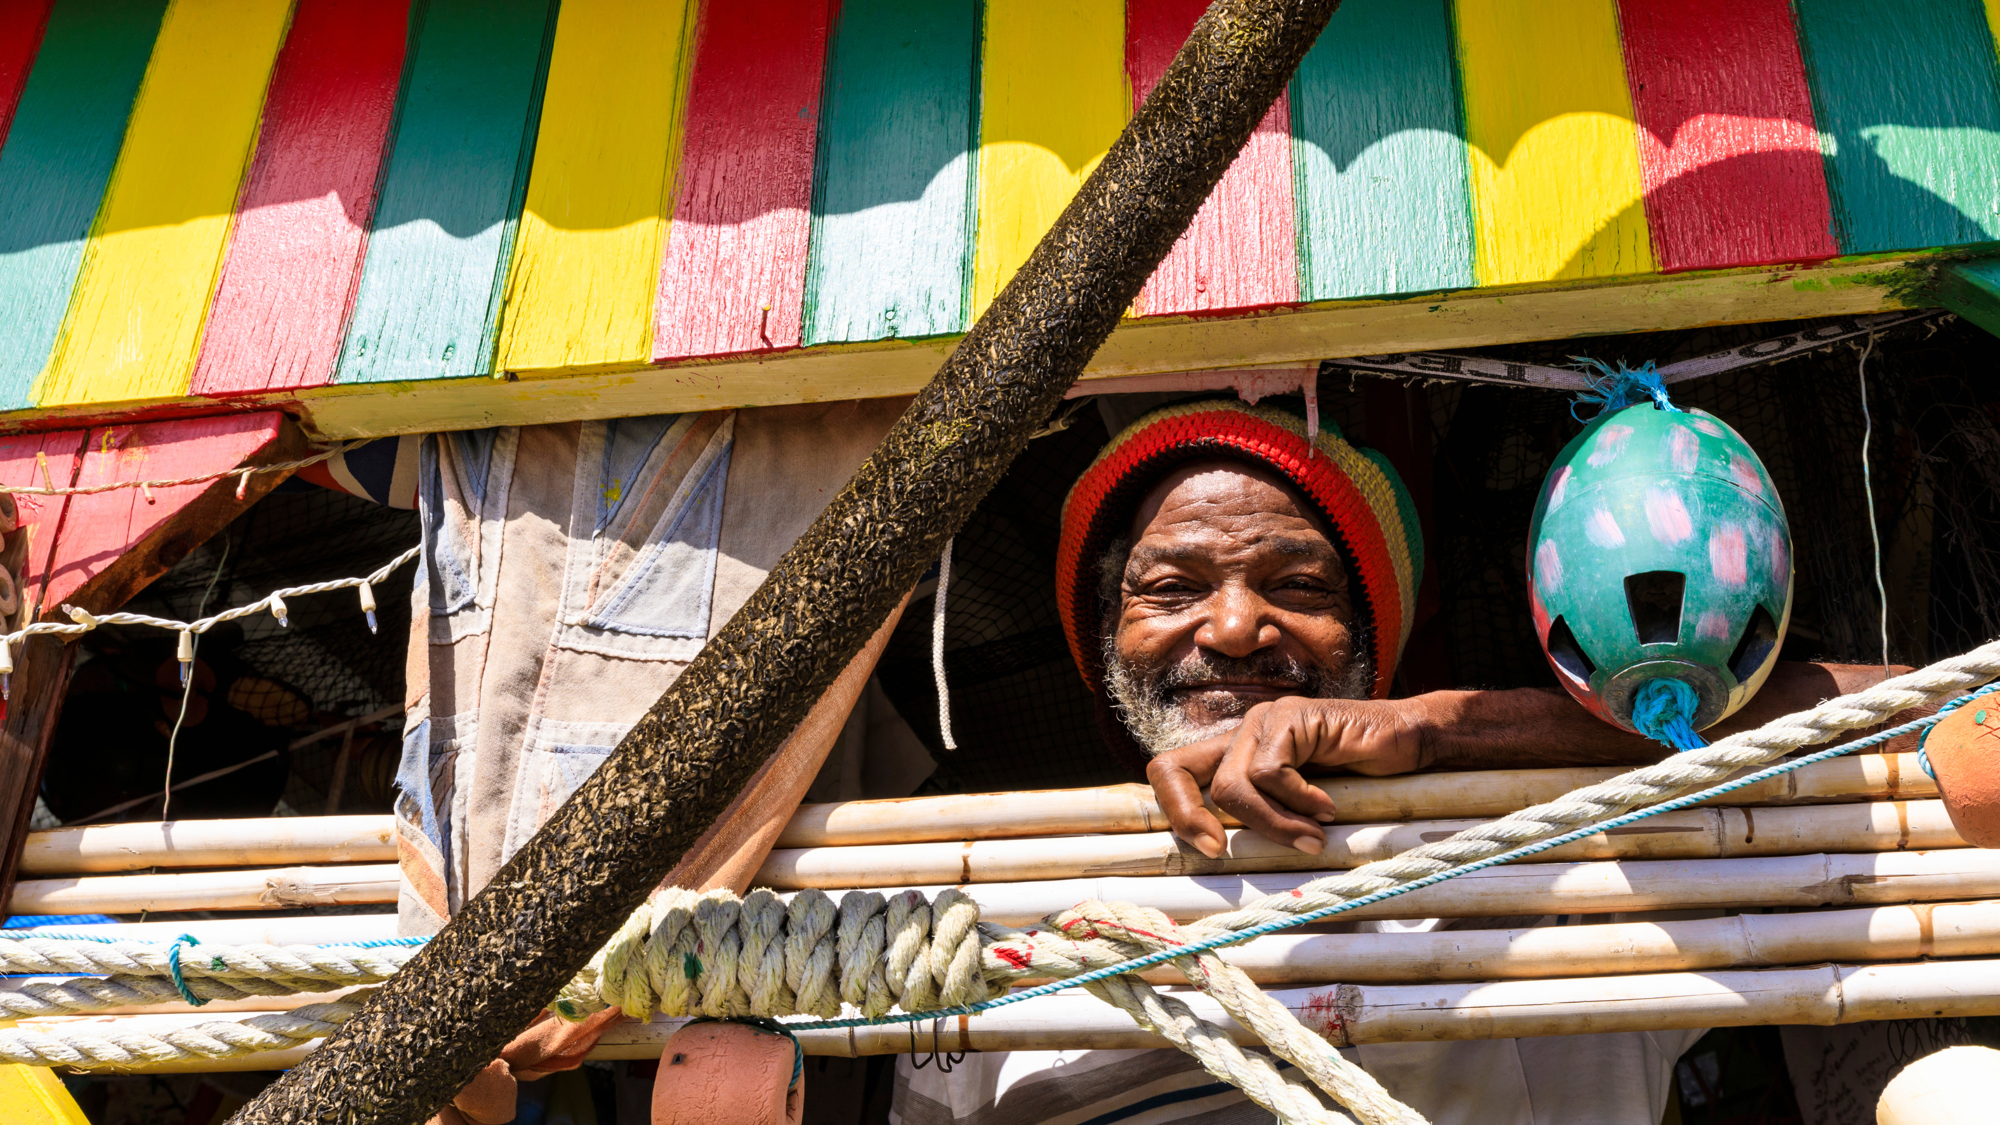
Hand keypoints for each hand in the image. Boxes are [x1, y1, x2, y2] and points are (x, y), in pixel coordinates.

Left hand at [1145, 696, 1424, 857]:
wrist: (1411, 741)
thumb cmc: (1363, 781)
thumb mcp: (1299, 809)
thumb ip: (1264, 819)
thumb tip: (1225, 864)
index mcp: (1236, 752)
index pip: (1173, 770)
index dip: (1175, 810)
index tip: (1209, 851)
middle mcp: (1243, 731)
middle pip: (1177, 769)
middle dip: (1190, 818)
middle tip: (1220, 851)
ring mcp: (1265, 719)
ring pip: (1233, 784)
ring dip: (1272, 824)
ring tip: (1313, 838)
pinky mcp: (1292, 717)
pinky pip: (1273, 772)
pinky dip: (1300, 802)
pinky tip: (1330, 809)